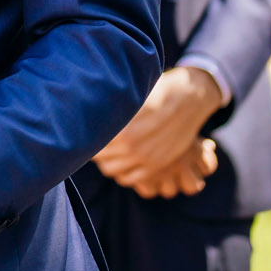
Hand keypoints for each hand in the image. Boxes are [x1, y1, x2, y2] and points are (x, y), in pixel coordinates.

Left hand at [93, 66, 223, 197]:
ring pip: (113, 170)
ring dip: (108, 163)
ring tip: (109, 152)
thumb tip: (84, 109)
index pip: (91, 144)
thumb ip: (109, 109)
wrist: (186, 99)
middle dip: (95, 152)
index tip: (85, 134)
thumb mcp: (128, 97)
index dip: (86, 139)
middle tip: (96, 143)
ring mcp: (145, 158)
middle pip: (100, 159)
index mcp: (121, 128)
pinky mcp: (156, 165)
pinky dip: (124, 173)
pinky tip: (123, 161)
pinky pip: (131, 178)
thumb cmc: (154, 91)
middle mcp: (131, 146)